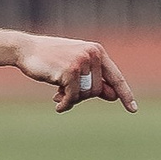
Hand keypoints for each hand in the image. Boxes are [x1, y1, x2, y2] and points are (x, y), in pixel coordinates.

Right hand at [16, 35, 137, 112]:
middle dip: (82, 96)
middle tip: (64, 92)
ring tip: (59, 93)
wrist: (26, 50)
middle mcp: (92, 54)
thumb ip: (94, 80)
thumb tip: (114, 96)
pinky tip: (57, 103)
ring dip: (72, 99)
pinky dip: (65, 104)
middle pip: (97, 90)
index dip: (125, 94)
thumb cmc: (51, 59)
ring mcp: (82, 62)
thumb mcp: (75, 68)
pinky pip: (73, 97)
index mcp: (97, 51)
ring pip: (86, 95)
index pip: (116, 77)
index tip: (133, 109)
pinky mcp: (70, 71)